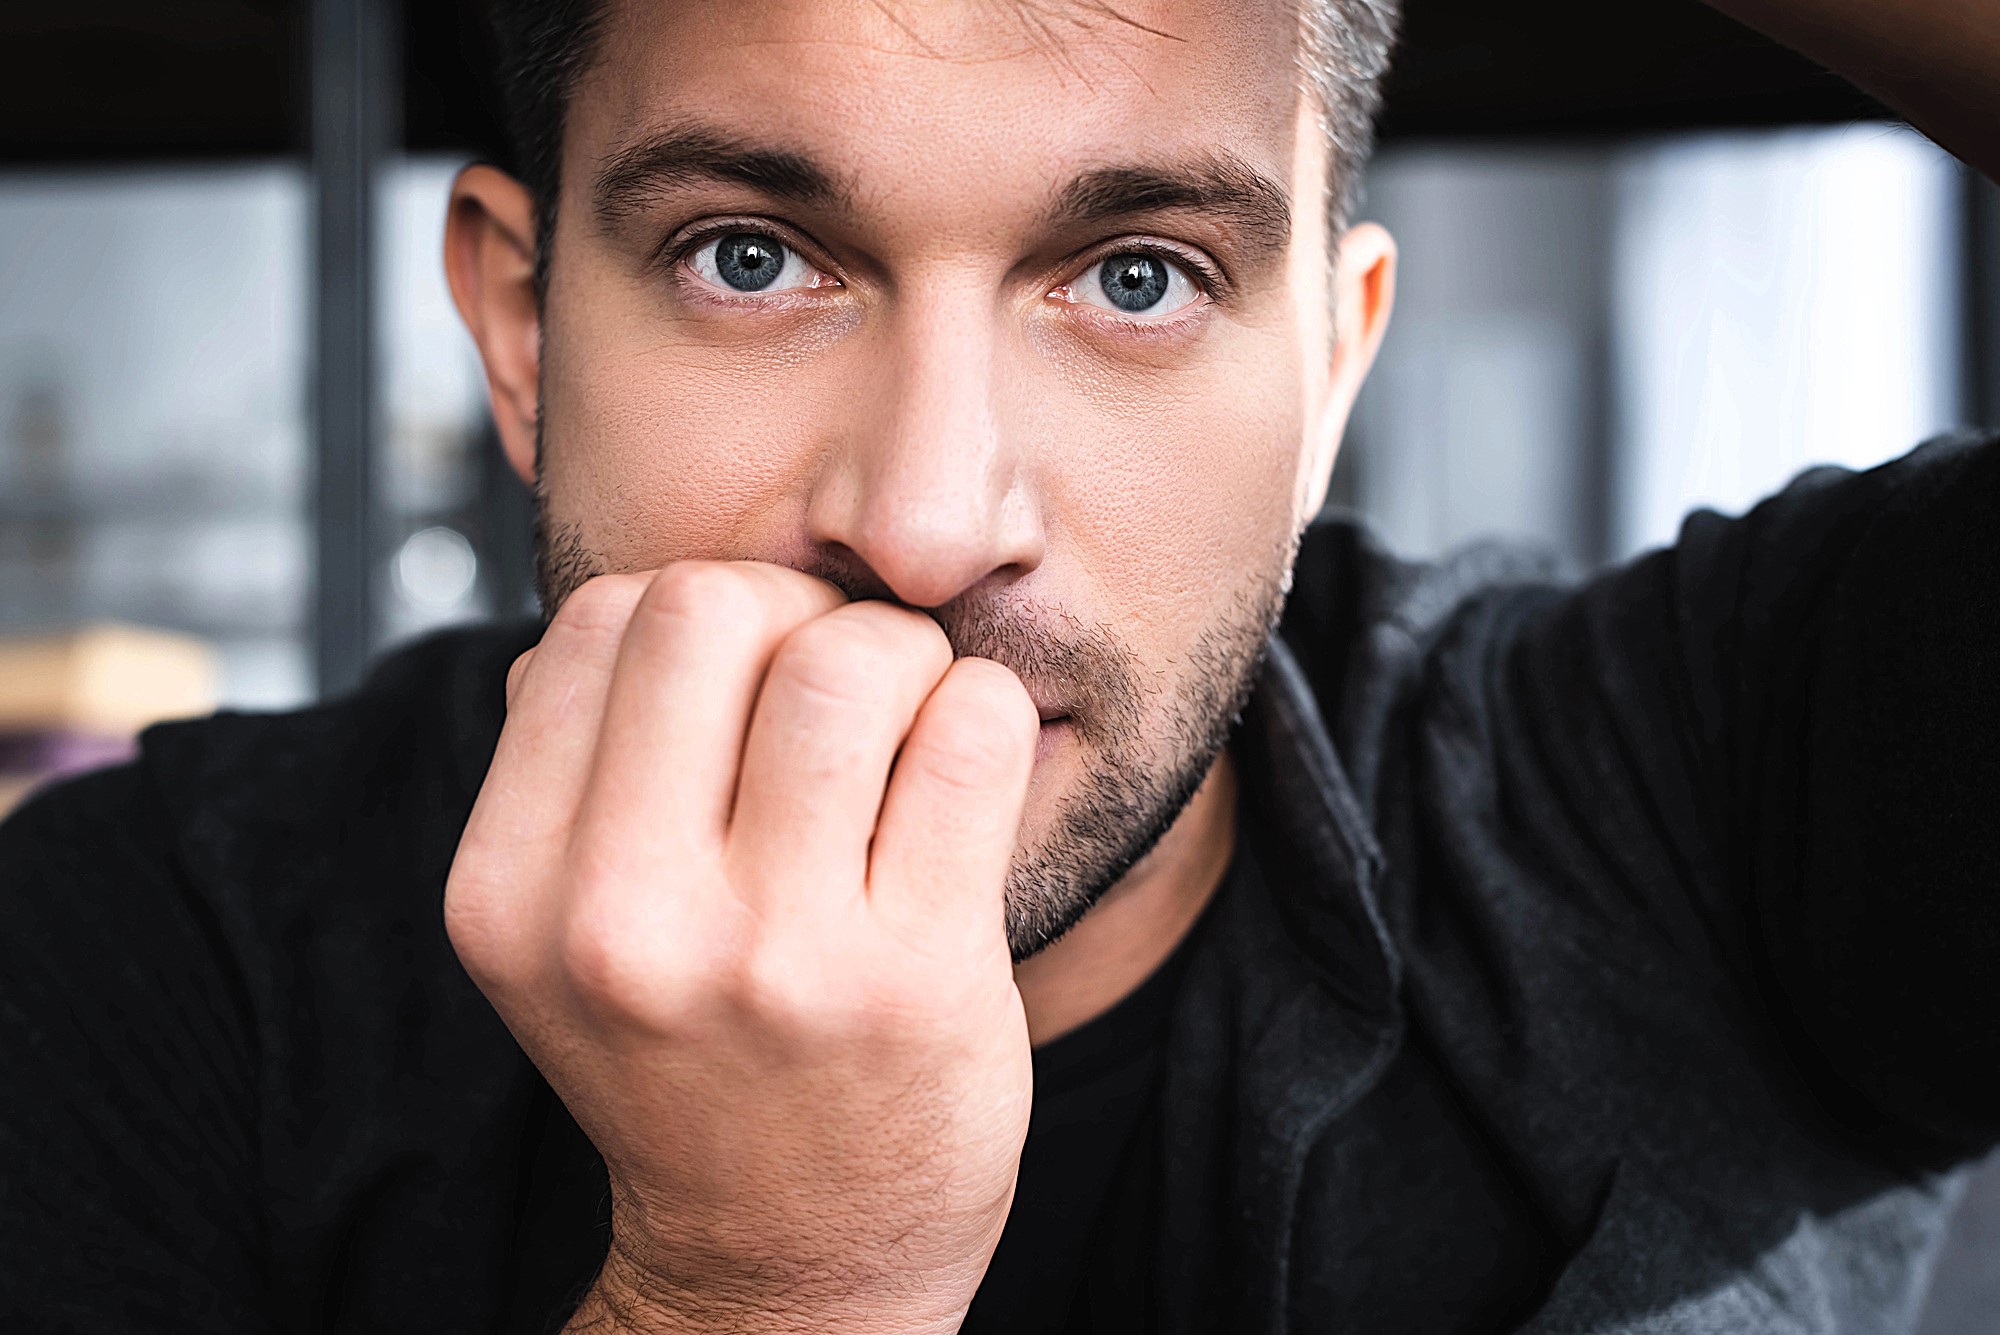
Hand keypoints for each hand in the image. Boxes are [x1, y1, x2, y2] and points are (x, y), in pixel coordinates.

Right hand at [444, 562, 1041, 1333]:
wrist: (786, 1266)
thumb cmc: (696, 1062)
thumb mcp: (569, 930)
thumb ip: (572, 769)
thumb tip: (625, 609)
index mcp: (511, 891)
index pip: (601, 619)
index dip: (698, 614)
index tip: (749, 678)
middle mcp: (620, 924)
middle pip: (713, 605)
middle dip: (797, 612)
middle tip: (841, 686)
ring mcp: (773, 957)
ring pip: (850, 656)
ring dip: (903, 657)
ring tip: (909, 729)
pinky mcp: (914, 981)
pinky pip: (974, 730)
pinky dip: (983, 713)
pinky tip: (965, 777)